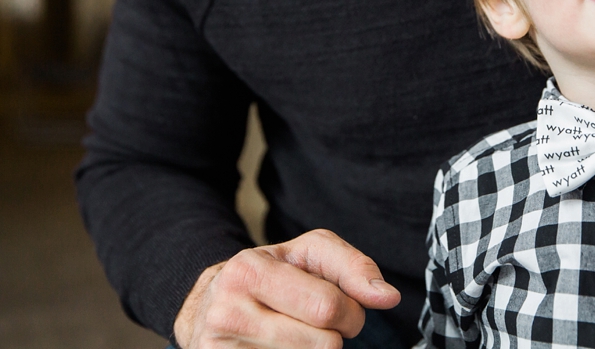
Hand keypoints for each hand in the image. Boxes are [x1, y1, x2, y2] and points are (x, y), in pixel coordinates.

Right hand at [173, 229, 401, 348]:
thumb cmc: (268, 275)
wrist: (208, 306)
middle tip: (324, 324)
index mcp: (249, 272)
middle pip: (323, 344)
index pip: (327, 307)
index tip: (346, 308)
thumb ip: (352, 267)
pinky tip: (282, 347)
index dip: (351, 312)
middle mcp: (228, 313)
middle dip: (338, 335)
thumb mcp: (307, 254)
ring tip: (299, 334)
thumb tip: (387, 296)